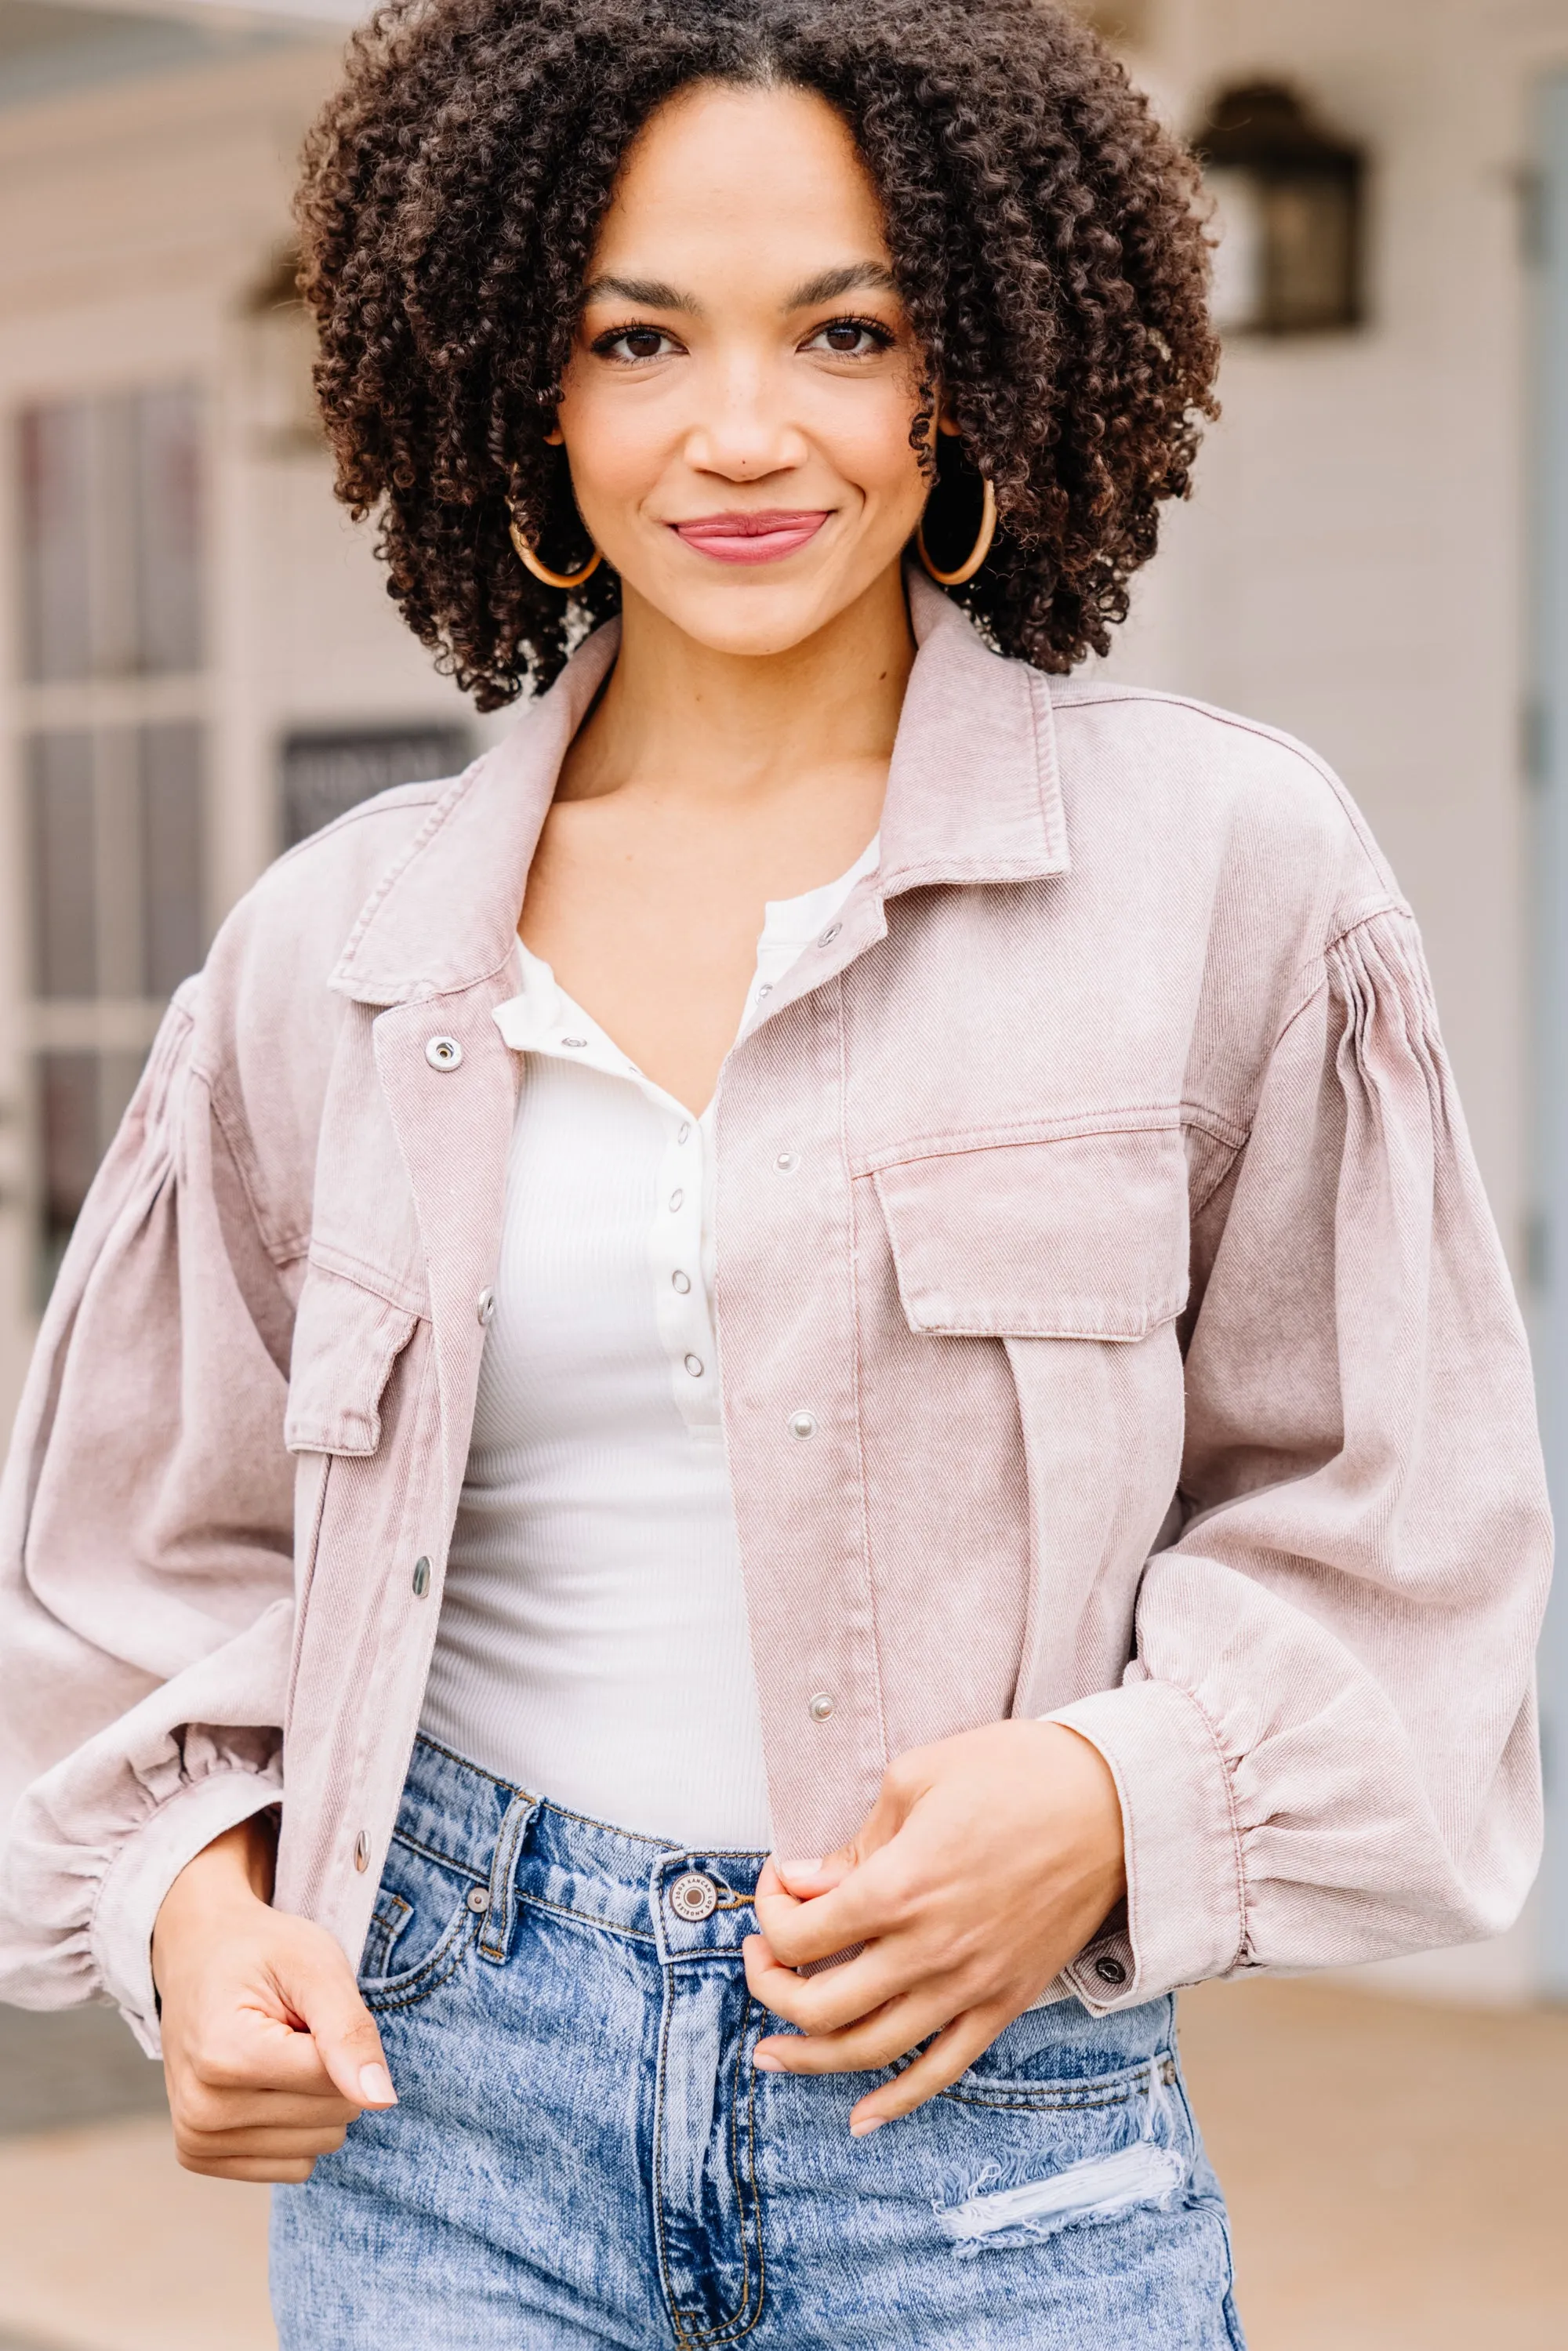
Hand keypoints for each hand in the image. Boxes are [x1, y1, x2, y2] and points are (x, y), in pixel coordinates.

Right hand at [152, 1816, 396, 2181]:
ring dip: (314, 2097)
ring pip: (319, 2145)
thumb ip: (349, 2031)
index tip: (302, 2006)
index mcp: (222, 2056)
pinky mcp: (200, 2157)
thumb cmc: (261, 1954)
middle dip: (330, 2068)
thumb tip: (383, 2101)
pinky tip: (263, 2082)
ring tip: (275, 2051)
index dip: (339, 2037)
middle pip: (331, 2116)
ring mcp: (197, 2141)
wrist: (198, 1956)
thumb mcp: (314, 1964)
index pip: (332, 2078)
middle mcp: (201, 2111)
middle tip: (288, 2028)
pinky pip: (295, 2166)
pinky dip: (294, 2125)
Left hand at [743, 1720, 1124, 2135]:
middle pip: (818, 2004)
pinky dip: (896, 2102)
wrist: (1116, 1804)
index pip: (800, 1933)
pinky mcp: (1005, 2002)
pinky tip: (861, 2116)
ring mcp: (969, 1984)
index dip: (770, 1911)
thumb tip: (806, 1880)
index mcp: (900, 1887)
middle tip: (763, 1956)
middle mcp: (929, 1949)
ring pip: (868, 2051)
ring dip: (808, 2057)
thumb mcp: (918, 1776)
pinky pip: (942, 2071)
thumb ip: (856, 1839)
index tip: (779, 1882)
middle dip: (770, 1985)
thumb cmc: (1019, 1774)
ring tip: (773, 2050)